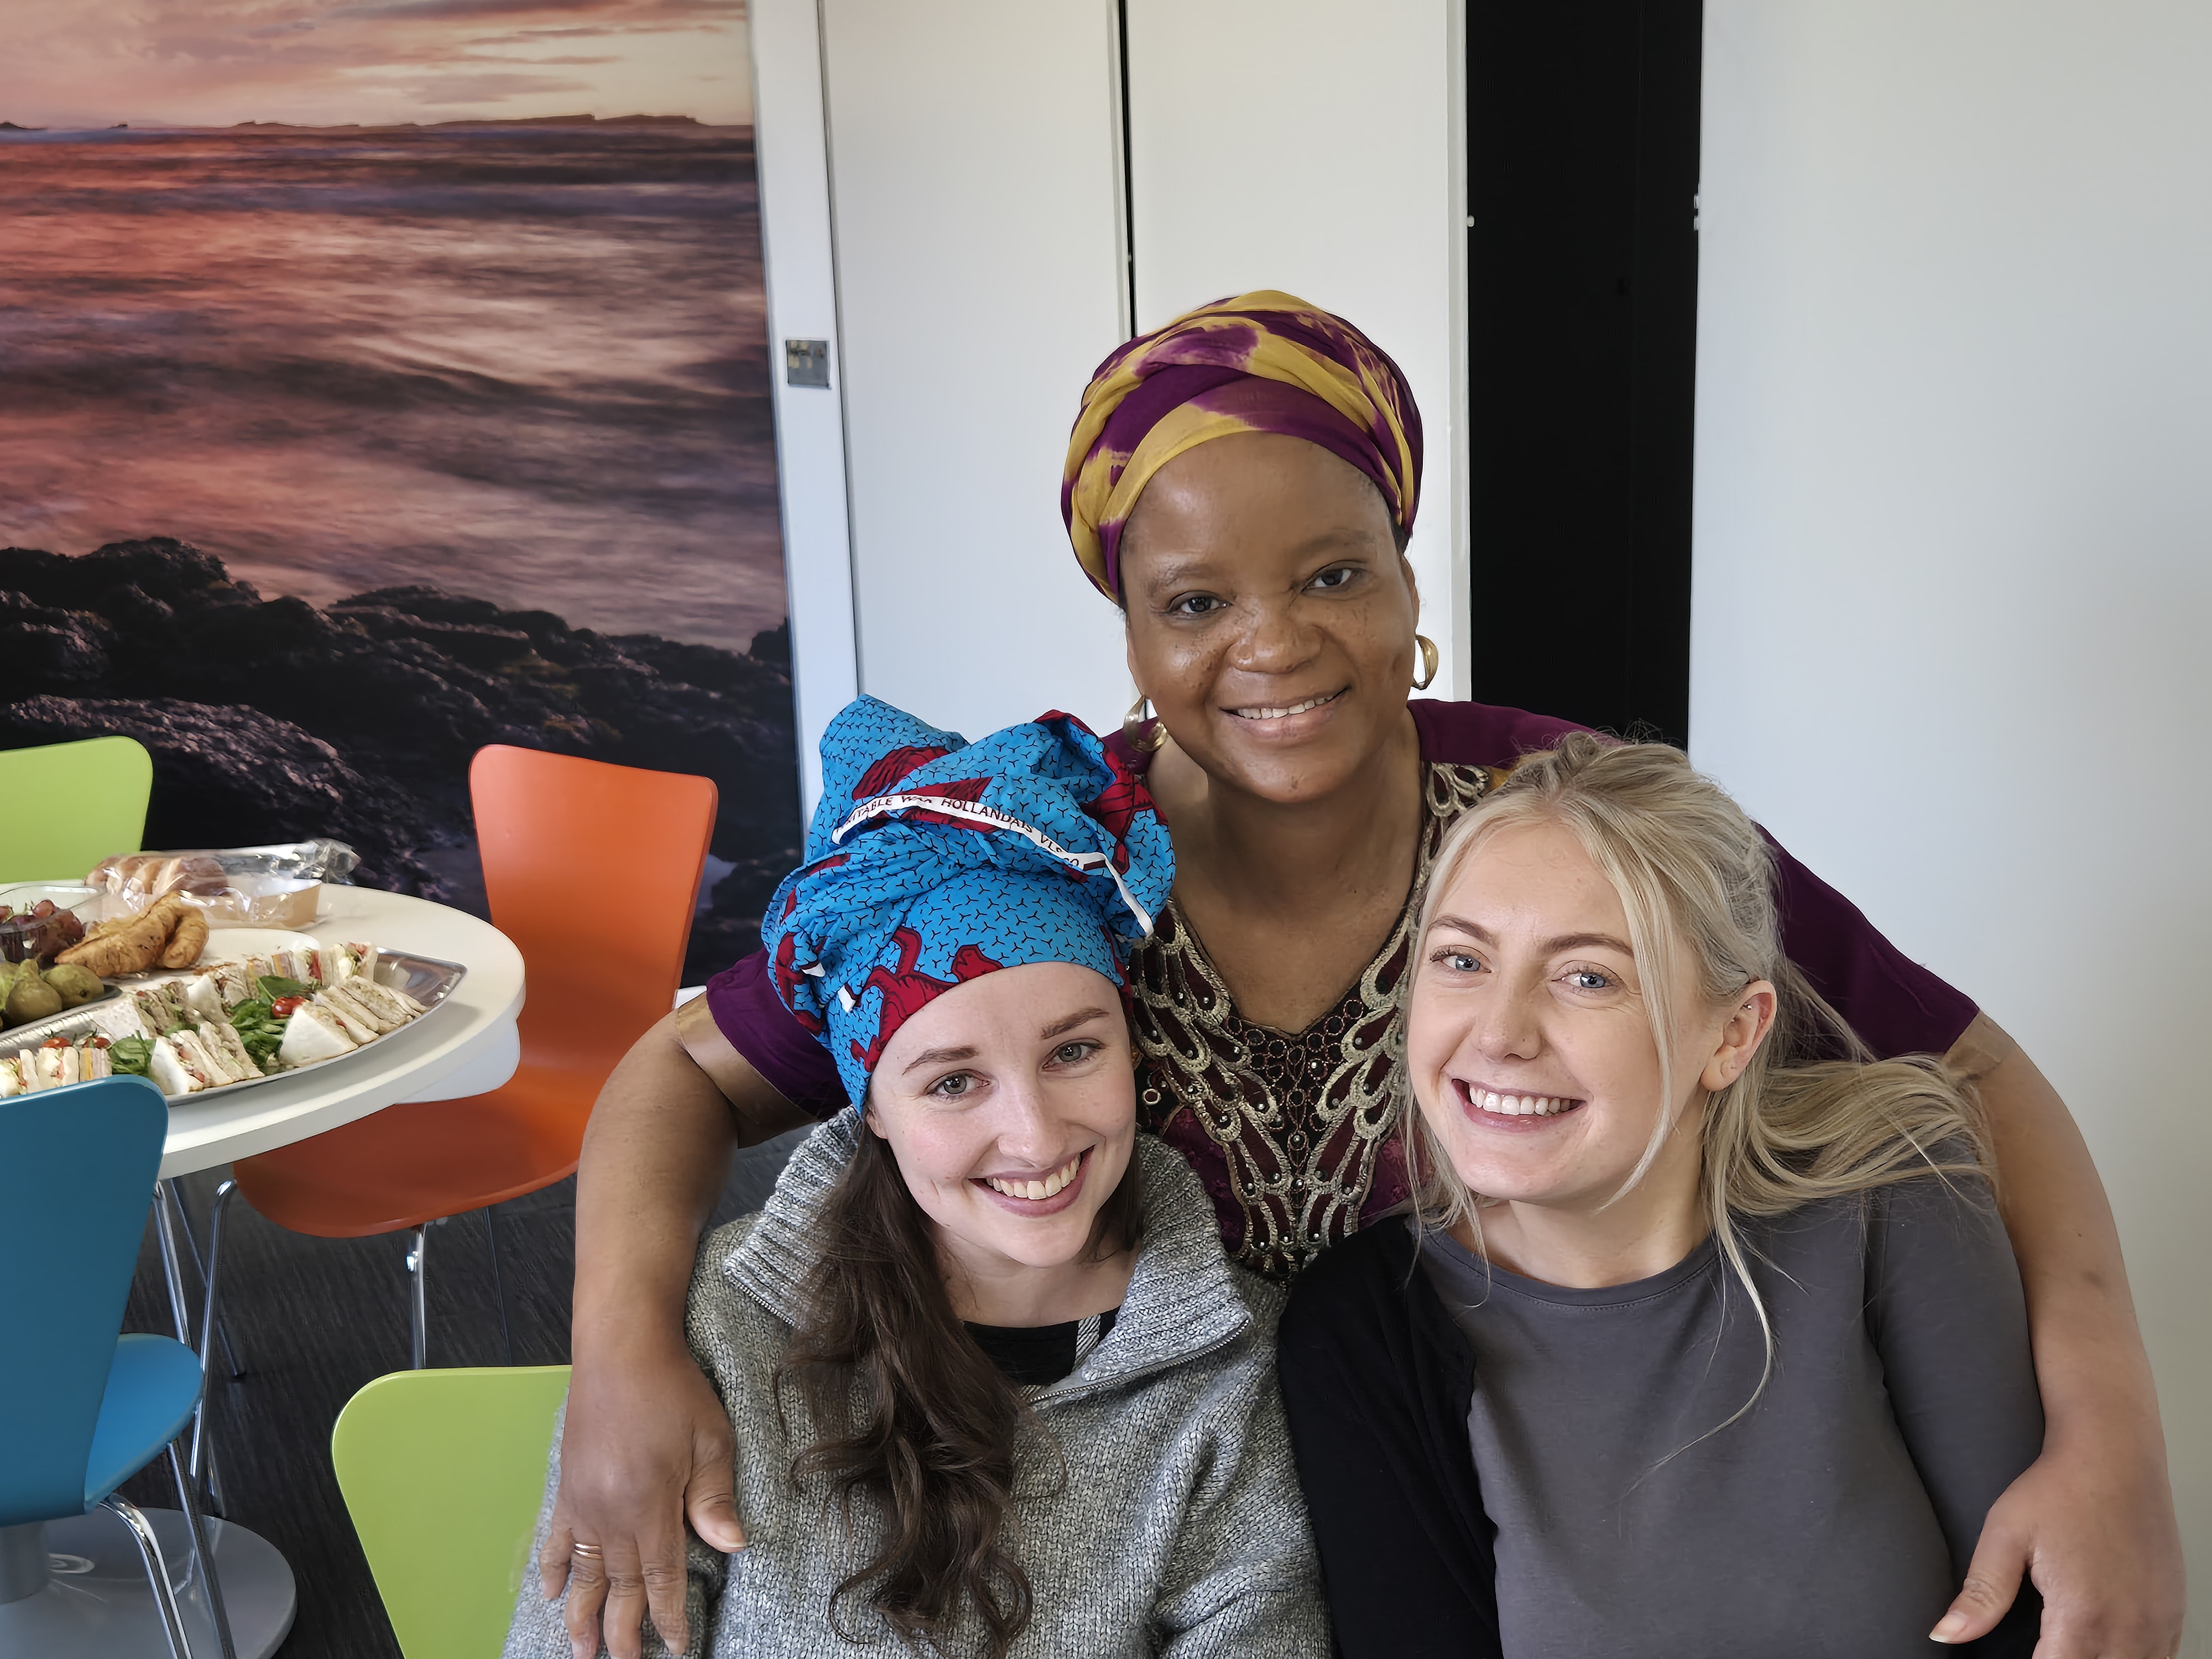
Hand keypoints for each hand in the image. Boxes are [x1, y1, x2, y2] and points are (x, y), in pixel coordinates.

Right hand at [540, 1346, 746, 1658]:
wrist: (621, 1348)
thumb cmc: (673, 1388)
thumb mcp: (711, 1438)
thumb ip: (714, 1497)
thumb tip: (731, 1547)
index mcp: (651, 1506)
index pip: (661, 1578)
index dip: (668, 1617)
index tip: (676, 1646)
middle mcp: (611, 1513)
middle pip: (619, 1585)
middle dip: (623, 1630)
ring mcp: (583, 1501)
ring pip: (584, 1572)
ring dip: (583, 1614)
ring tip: (580, 1651)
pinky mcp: (568, 1485)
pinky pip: (557, 1538)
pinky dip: (554, 1568)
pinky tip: (551, 1593)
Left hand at [1930, 1432, 2183, 1656]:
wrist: (2113, 1453)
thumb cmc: (2058, 1489)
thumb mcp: (2005, 1535)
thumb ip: (1980, 1596)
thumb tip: (1943, 1635)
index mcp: (2083, 1617)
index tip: (2020, 1653)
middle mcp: (2130, 1629)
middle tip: (2041, 1644)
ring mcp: (2159, 1623)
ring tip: (2067, 1643)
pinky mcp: (2173, 1612)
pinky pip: (2159, 1658)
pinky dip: (2131, 1658)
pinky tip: (2104, 1644)